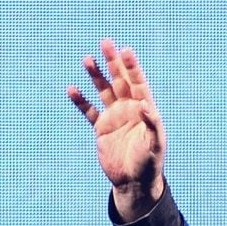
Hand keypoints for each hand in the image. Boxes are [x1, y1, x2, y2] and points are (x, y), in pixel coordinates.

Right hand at [67, 39, 165, 220]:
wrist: (134, 182)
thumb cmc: (149, 163)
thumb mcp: (155, 144)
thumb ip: (153, 124)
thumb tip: (147, 105)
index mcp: (145, 110)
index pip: (138, 83)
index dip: (132, 67)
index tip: (126, 50)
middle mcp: (129, 110)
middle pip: (120, 81)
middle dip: (113, 62)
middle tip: (106, 43)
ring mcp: (114, 118)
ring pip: (104, 91)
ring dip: (96, 76)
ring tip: (87, 59)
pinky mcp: (102, 129)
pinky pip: (89, 111)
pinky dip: (81, 101)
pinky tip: (72, 89)